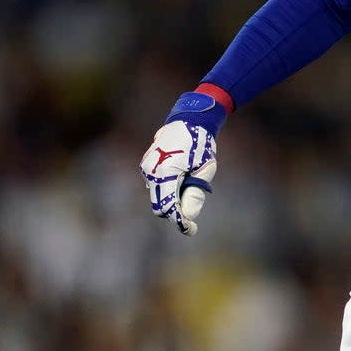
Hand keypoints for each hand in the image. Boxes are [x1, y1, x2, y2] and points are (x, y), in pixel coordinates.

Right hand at [139, 120, 217, 235]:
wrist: (188, 120)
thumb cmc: (201, 143)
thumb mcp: (205, 169)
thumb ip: (195, 193)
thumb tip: (187, 216)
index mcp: (165, 172)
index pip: (168, 206)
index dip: (179, 221)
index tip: (191, 230)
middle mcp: (150, 171)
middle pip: (159, 205)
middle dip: (175, 212)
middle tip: (193, 216)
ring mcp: (146, 167)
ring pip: (158, 195)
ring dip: (172, 197)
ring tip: (191, 180)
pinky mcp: (146, 165)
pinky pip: (157, 185)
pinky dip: (168, 188)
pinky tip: (182, 174)